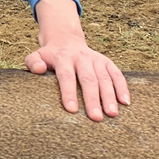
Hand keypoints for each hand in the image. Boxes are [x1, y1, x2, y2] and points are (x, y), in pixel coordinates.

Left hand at [26, 0, 129, 121]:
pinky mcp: (107, 62)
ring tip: (112, 114)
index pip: (66, 76)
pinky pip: (117, 74)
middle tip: (95, 118)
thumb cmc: (50, 56)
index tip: (72, 109)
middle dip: (92, 99)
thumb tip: (39, 69)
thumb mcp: (36, 56)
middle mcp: (81, 58)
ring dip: (109, 96)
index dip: (69, 92)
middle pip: (88, 79)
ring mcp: (96, 60)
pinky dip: (122, 88)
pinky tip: (125, 102)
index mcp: (63, 57)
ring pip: (104, 78)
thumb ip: (33, 62)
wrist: (66, 41)